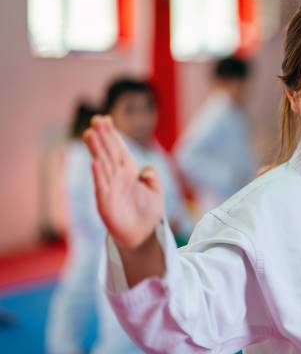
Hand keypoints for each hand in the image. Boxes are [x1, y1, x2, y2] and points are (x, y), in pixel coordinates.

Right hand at [84, 116, 163, 249]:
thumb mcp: (156, 193)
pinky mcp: (105, 202)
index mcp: (129, 172)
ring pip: (102, 165)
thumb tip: (148, 168)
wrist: (142, 235)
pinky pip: (102, 186)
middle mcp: (117, 177)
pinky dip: (99, 174)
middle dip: (102, 136)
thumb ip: (153, 179)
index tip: (106, 119)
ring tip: (90, 134)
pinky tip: (96, 162)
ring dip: (97, 150)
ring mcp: (109, 188)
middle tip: (96, 119)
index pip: (119, 149)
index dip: (113, 135)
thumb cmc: (148, 213)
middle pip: (108, 152)